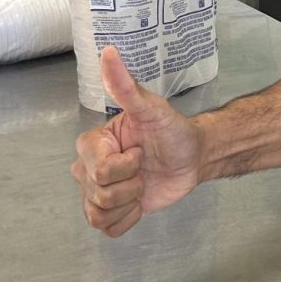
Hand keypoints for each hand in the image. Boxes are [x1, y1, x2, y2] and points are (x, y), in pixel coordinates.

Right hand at [70, 47, 203, 236]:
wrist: (192, 156)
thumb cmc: (172, 130)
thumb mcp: (152, 108)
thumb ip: (127, 86)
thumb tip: (109, 53)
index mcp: (92, 143)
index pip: (98, 170)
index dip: (125, 166)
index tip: (140, 151)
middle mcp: (88, 168)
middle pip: (97, 194)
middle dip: (129, 185)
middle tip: (144, 166)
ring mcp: (98, 191)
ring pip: (99, 214)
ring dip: (129, 202)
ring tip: (142, 183)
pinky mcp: (111, 212)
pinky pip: (108, 228)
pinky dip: (129, 218)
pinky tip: (140, 201)